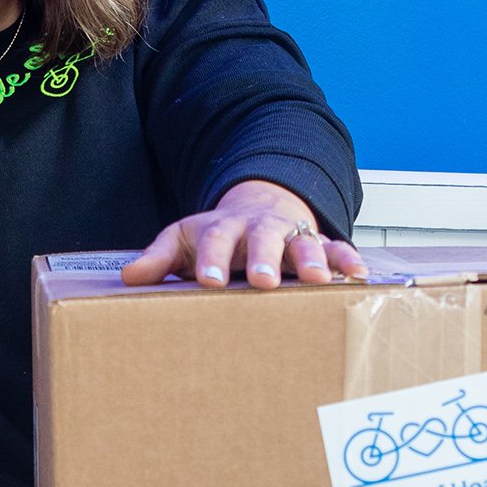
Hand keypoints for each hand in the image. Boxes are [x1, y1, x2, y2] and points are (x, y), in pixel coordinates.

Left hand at [121, 179, 367, 291]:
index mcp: (224, 229)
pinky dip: (347, 259)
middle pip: (263, 238)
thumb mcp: (185, 239)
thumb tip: (128, 277)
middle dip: (265, 258)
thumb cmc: (219, 234)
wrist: (259, 205)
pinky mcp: (319, 243)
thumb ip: (159, 258)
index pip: (216, 241)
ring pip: (303, 242)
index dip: (213, 260)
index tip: (210, 281)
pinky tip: (358, 274)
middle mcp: (260, 229)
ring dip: (312, 259)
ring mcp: (292, 235)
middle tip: (264, 280)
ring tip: (318, 279)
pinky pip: (336, 248)